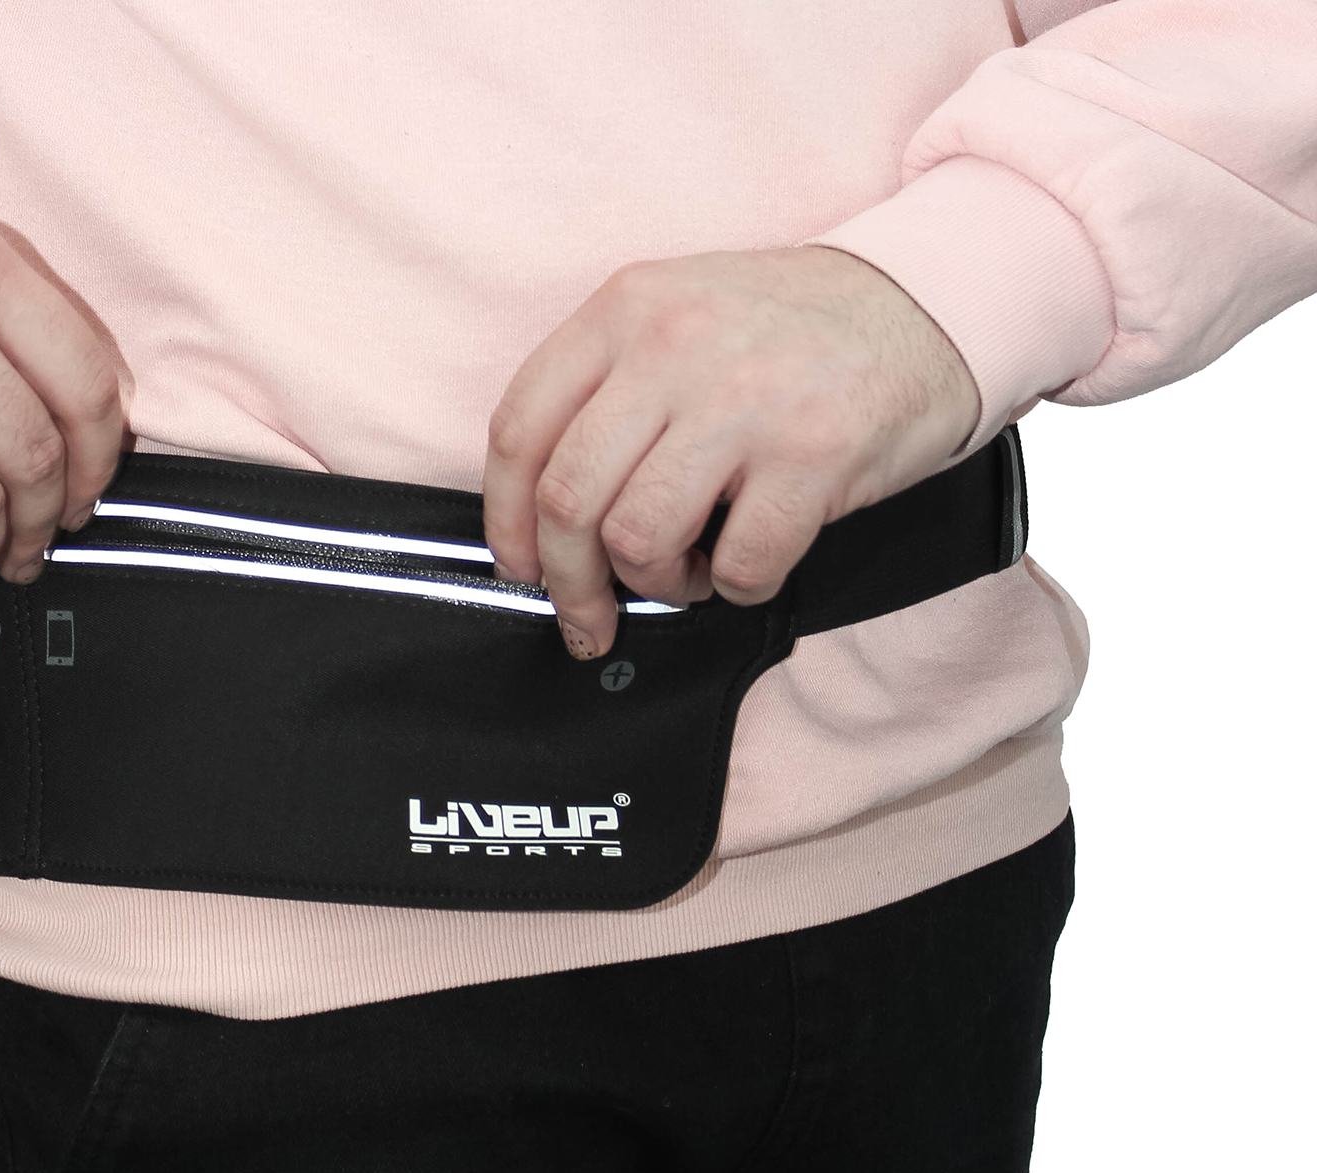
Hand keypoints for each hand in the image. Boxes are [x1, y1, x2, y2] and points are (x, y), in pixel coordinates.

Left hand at [482, 246, 979, 658]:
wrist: (926, 299)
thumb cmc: (789, 327)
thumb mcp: (677, 313)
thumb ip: (606, 391)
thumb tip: (543, 513)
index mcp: (624, 310)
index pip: (518, 430)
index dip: (507, 520)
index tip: (522, 565)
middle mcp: (673, 347)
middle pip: (569, 499)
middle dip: (570, 582)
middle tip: (590, 612)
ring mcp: (744, 401)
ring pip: (639, 538)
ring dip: (656, 583)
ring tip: (687, 569)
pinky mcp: (813, 456)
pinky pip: (738, 564)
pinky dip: (734, 587)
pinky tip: (747, 562)